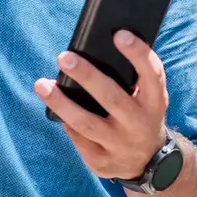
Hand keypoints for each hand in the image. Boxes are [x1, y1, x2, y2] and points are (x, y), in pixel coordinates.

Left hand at [33, 31, 169, 181]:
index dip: (137, 53)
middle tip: (63, 57)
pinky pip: (77, 138)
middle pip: (111, 97)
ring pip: (85, 122)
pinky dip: (64, 120)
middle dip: (87, 76)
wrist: (147, 162)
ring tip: (41, 85)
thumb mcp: (147, 98)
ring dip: (61, 102)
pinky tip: (53, 106)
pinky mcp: (101, 161)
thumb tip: (92, 50)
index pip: (152, 74)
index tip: (119, 34)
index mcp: (155, 101)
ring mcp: (120, 145)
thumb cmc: (139, 115)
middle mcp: (139, 123)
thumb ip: (131, 79)